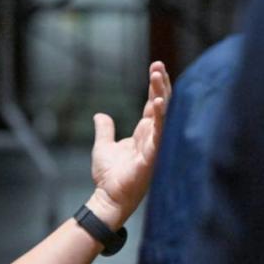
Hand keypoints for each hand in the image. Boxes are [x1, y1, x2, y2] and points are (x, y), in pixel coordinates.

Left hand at [88, 61, 169, 227]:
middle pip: (162, 105)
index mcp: (144, 133)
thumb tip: (100, 115)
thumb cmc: (109, 176)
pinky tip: (157, 102)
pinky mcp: (152, 157)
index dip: (155, 86)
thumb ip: (104, 129)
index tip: (155, 67)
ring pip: (163, 115)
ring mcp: (155, 146)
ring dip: (162, 95)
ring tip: (158, 76)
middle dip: (161, 84)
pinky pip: (159, 134)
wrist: (107, 197)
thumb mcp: (103, 146)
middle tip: (158, 65)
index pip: (153, 104)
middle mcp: (153, 137)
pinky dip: (159, 118)